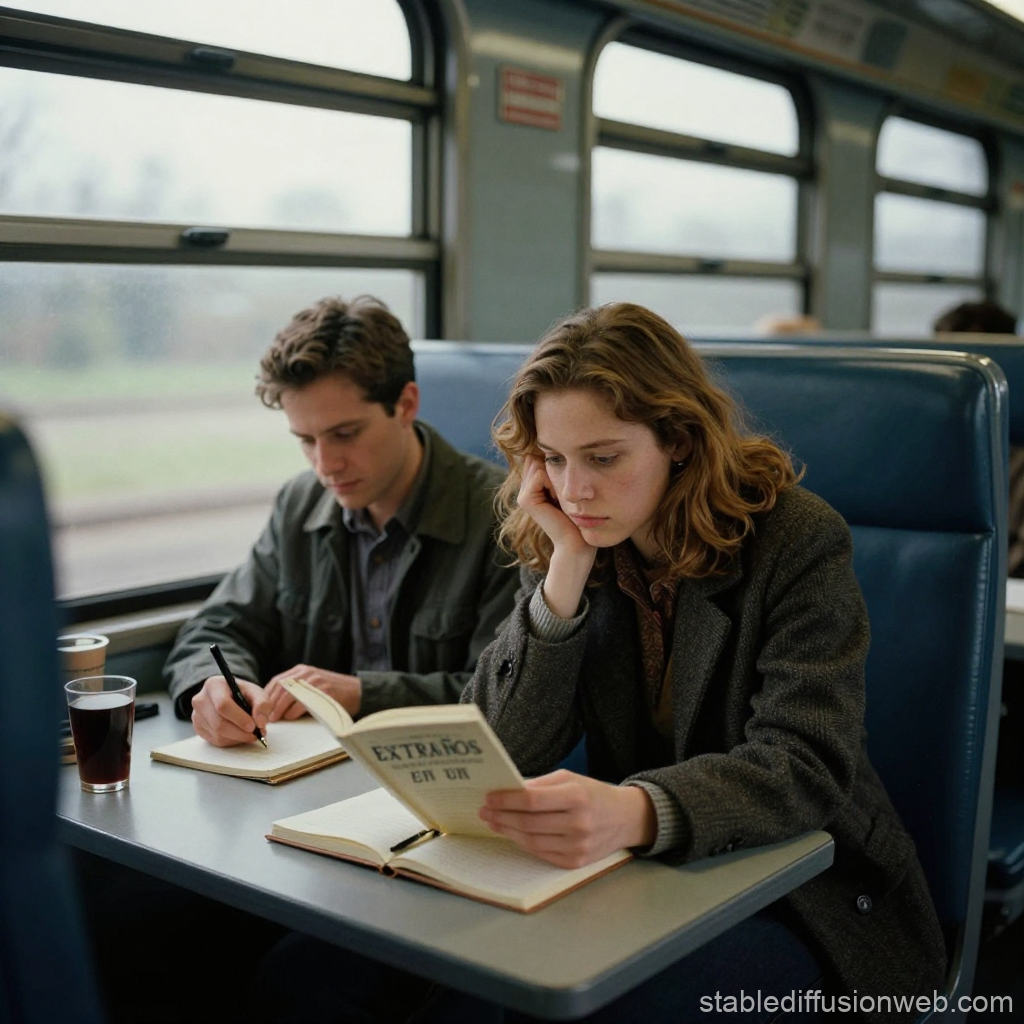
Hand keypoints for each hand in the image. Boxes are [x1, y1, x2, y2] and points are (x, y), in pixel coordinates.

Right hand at [191, 676, 269, 746]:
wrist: (230, 697)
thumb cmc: (243, 694)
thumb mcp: (257, 693)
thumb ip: (262, 704)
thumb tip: (260, 723)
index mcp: (214, 685)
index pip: (223, 705)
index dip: (239, 718)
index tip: (253, 727)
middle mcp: (201, 700)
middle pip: (220, 723)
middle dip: (241, 732)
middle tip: (256, 734)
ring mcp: (197, 715)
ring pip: (218, 734)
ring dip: (238, 738)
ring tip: (250, 733)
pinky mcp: (198, 728)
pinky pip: (216, 741)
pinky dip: (231, 741)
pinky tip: (239, 734)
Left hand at [264, 665, 361, 721]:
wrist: (358, 692)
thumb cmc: (333, 692)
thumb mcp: (312, 684)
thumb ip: (296, 689)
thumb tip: (275, 705)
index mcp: (302, 671)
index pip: (277, 681)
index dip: (267, 695)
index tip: (262, 708)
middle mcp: (306, 673)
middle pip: (281, 688)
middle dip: (271, 704)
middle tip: (266, 717)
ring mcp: (315, 681)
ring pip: (289, 694)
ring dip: (279, 709)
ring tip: (276, 719)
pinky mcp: (323, 691)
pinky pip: (302, 702)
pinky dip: (294, 711)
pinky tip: (290, 717)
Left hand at [479, 769, 656, 867]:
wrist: (624, 818)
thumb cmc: (592, 794)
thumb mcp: (570, 779)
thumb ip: (540, 785)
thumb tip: (508, 791)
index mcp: (576, 797)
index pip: (532, 801)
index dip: (506, 800)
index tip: (489, 797)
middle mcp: (578, 823)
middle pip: (528, 823)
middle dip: (501, 816)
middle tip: (484, 810)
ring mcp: (577, 846)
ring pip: (531, 841)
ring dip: (508, 831)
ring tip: (493, 822)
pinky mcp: (575, 862)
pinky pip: (541, 853)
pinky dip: (523, 843)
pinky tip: (513, 834)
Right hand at [517, 456, 590, 557]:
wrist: (576, 542)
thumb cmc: (578, 516)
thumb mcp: (568, 488)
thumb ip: (557, 470)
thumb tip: (554, 449)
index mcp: (533, 486)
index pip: (539, 456)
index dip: (556, 465)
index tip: (566, 487)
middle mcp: (525, 489)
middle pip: (538, 457)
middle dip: (554, 468)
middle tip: (563, 493)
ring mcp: (523, 495)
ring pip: (539, 463)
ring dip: (555, 475)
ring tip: (560, 496)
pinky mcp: (526, 500)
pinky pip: (540, 474)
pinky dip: (553, 482)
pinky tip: (558, 498)